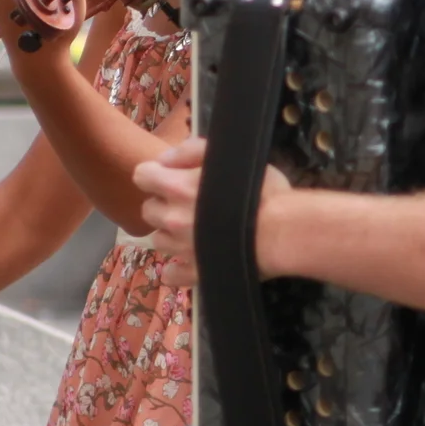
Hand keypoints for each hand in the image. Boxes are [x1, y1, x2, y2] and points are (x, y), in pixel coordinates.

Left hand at [134, 136, 298, 289]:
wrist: (282, 231)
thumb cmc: (261, 190)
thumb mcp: (228, 157)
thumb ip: (191, 151)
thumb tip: (163, 160)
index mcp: (177, 187)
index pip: (142, 176)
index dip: (155, 175)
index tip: (170, 177)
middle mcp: (172, 219)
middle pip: (149, 210)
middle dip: (164, 204)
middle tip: (188, 203)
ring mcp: (181, 249)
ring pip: (158, 240)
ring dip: (170, 233)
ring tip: (193, 230)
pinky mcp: (194, 272)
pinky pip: (171, 274)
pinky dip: (177, 267)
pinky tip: (192, 258)